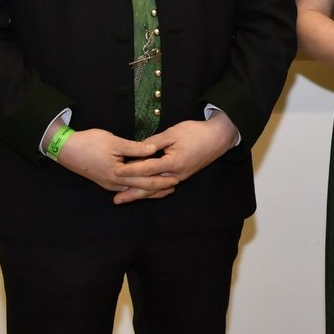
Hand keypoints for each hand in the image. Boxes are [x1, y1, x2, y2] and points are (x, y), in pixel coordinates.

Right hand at [55, 128, 167, 202]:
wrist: (65, 149)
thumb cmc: (89, 143)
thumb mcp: (114, 141)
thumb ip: (135, 148)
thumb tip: (154, 150)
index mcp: (118, 174)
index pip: (145, 180)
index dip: (161, 179)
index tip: (176, 177)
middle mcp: (114, 184)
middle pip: (141, 188)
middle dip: (159, 188)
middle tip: (175, 184)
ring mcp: (109, 184)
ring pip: (133, 190)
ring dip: (149, 189)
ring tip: (164, 188)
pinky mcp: (106, 182)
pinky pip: (126, 187)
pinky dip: (138, 187)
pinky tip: (144, 184)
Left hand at [123, 113, 241, 200]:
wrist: (219, 137)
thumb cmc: (196, 132)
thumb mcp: (173, 133)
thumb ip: (154, 142)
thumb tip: (138, 149)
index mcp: (173, 163)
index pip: (147, 168)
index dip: (130, 170)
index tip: (115, 171)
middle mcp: (176, 174)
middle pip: (150, 186)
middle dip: (132, 193)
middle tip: (115, 201)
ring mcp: (180, 177)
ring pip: (156, 188)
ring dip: (140, 194)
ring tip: (124, 199)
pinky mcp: (182, 175)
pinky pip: (163, 185)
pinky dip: (151, 189)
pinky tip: (142, 191)